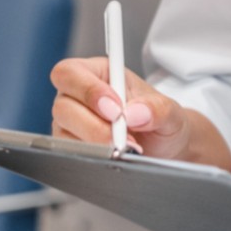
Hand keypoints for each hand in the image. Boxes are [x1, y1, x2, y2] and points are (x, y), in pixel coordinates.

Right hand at [48, 57, 192, 160]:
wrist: (164, 147)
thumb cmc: (160, 119)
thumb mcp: (169, 110)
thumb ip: (156, 108)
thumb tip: (134, 114)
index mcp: (98, 73)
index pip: (71, 72)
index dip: (88, 91)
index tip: (116, 110)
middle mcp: (78, 97)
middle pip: (62, 106)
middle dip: (93, 125)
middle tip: (121, 137)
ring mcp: (71, 123)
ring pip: (63, 134)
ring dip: (95, 144)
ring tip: (125, 148)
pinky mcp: (72, 147)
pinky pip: (70, 154)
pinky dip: (93, 157)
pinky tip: (114, 157)